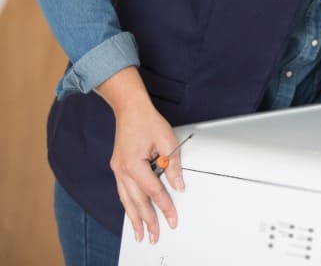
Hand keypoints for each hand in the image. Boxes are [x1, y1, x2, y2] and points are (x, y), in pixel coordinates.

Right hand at [96, 67, 183, 243]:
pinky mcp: (118, 168)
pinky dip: (128, 205)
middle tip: (155, 236)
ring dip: (134, 218)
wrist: (130, 109)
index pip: (153, 192)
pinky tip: (132, 214)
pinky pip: (123, 192)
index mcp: (134, 164)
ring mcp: (117, 170)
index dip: (165, 207)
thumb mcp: (167, 140)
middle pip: (137, 202)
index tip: (172, 219)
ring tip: (140, 234)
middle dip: (147, 221)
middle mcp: (122, 170)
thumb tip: (178, 185)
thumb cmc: (147, 121)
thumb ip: (173, 165)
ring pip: (126, 200)